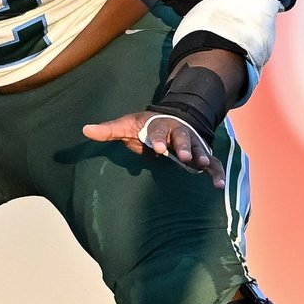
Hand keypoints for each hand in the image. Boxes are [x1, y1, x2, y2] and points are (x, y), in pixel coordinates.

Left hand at [82, 112, 226, 187]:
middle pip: (183, 138)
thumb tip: (85, 130)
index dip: (158, 138)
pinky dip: (217, 173)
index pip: (158, 131)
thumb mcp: (126, 125)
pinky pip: (212, 164)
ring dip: (202, 157)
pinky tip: (219, 185)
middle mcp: (178, 133)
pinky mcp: (200, 155)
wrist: (171, 118)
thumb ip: (109, 130)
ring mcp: (192, 144)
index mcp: (159, 125)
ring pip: (199, 149)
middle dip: (184, 146)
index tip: (157, 147)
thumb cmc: (145, 126)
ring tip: (204, 166)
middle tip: (184, 156)